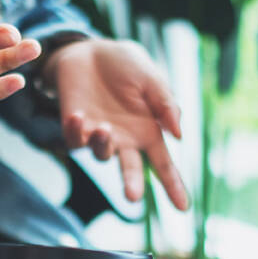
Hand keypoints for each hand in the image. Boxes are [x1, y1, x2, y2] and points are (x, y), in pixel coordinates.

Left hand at [43, 38, 187, 209]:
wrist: (90, 50)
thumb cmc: (127, 65)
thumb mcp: (152, 79)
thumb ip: (166, 105)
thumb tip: (179, 135)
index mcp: (148, 132)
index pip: (164, 165)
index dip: (173, 186)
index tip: (183, 208)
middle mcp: (125, 140)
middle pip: (131, 170)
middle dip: (132, 184)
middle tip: (133, 197)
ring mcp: (99, 136)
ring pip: (101, 154)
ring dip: (102, 145)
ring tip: (103, 128)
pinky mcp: (75, 128)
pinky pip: (74, 140)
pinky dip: (75, 130)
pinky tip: (77, 115)